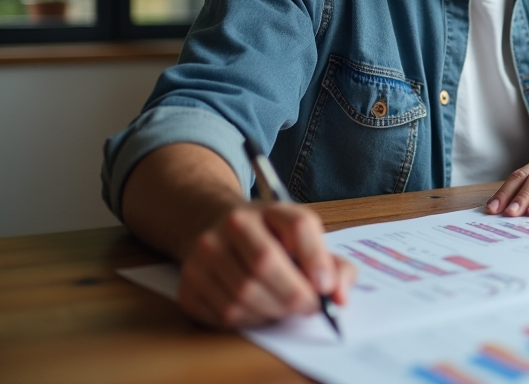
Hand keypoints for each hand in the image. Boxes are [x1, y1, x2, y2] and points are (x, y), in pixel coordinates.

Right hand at [176, 201, 355, 327]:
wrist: (216, 229)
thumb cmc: (270, 239)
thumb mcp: (303, 240)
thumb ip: (332, 265)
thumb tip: (340, 298)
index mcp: (270, 208)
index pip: (298, 225)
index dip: (315, 259)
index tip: (326, 287)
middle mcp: (233, 224)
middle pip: (265, 264)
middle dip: (293, 295)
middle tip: (309, 308)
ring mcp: (205, 252)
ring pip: (243, 294)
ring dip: (272, 312)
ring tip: (283, 309)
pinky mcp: (188, 282)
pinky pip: (223, 313)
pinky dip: (248, 321)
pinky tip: (257, 310)